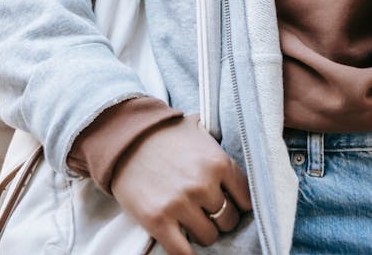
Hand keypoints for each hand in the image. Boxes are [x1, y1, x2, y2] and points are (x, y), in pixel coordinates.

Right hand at [111, 114, 251, 253]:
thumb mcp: (200, 129)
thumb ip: (218, 147)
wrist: (126, 138)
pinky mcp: (158, 221)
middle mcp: (203, 185)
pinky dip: (187, 253)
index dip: (239, 202)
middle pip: (228, 219)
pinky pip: (183, 253)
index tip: (231, 203)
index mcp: (218, 162)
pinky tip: (185, 242)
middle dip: (221, 218)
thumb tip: (232, 162)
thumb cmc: (165, 134)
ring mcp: (181, 204)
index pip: (245, 197)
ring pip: (209, 237)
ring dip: (203, 232)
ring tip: (193, 221)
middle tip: (209, 212)